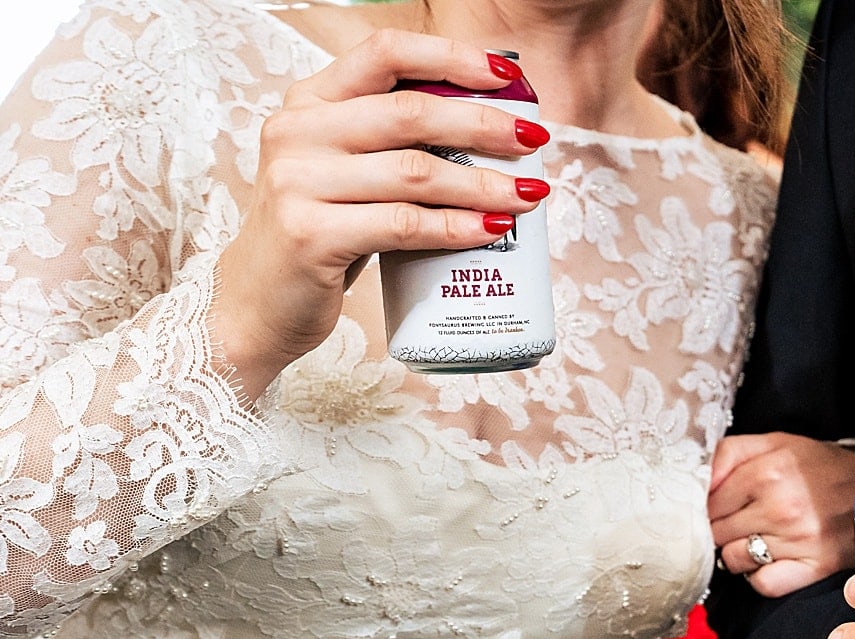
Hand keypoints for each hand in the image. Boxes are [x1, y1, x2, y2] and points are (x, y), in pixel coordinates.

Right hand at [215, 30, 549, 396]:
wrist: (257, 304)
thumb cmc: (320, 233)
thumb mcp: (346, 173)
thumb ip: (392, 144)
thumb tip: (493, 132)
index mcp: (309, 102)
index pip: (385, 53)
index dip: (452, 57)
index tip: (507, 77)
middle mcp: (297, 132)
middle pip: (410, 113)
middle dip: (484, 124)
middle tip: (533, 139)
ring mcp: (297, 182)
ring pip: (415, 172)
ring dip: (483, 183)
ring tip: (528, 195)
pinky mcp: (310, 235)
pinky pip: (403, 224)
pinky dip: (456, 227)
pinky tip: (492, 230)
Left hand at [708, 433, 854, 596]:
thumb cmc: (821, 467)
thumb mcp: (777, 442)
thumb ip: (731, 453)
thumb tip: (695, 478)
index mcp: (768, 471)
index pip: (707, 502)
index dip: (705, 506)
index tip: (717, 507)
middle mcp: (781, 507)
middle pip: (715, 531)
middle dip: (719, 528)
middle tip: (738, 521)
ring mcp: (797, 542)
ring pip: (733, 560)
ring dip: (737, 552)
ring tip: (756, 539)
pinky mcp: (811, 568)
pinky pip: (762, 583)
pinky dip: (759, 576)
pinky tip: (770, 560)